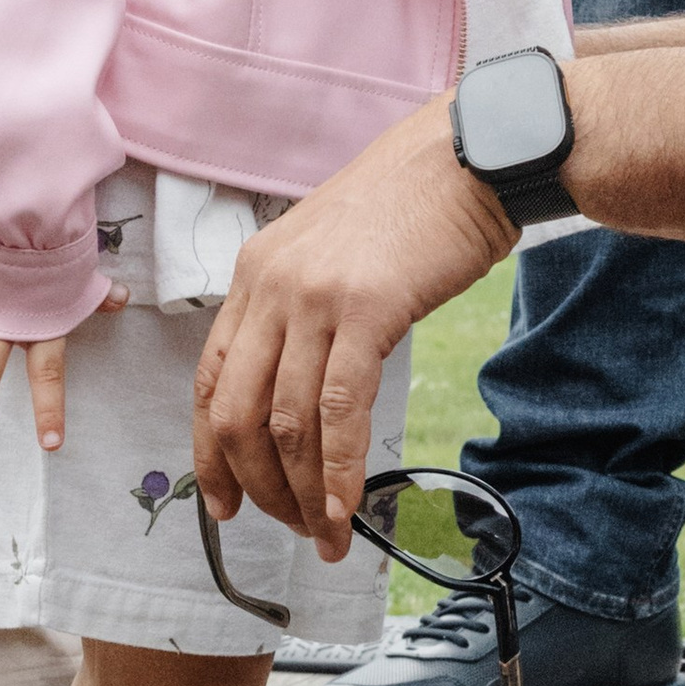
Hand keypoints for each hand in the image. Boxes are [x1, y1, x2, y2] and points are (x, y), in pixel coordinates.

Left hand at [193, 98, 513, 553]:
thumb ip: (306, 309)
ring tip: (326, 532)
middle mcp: (270, 285)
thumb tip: (307, 388)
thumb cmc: (416, 202)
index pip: (211, 381)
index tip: (225, 501)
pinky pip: (339, 408)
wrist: (472, 153)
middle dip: (257, 486)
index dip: (213, 453)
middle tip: (289, 526)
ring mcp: (314, 297)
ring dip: (304, 492)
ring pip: (287, 422)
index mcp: (254, 272)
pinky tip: (348, 506)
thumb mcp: (334, 250)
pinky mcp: (366, 308)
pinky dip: (340, 470)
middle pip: (237, 413)